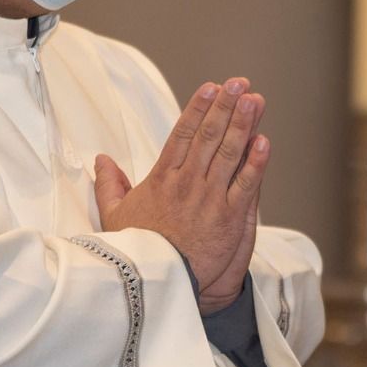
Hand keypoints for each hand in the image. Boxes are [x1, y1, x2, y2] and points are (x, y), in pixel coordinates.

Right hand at [93, 77, 271, 312]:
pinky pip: (246, 185)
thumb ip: (109, 185)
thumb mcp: (114, 216)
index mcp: (162, 178)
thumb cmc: (136, 252)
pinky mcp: (228, 218)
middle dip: (225, 106)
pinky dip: (257, 163)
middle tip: (238, 83)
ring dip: (243, 124)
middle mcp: (187, 182)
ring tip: (254, 100)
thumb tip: (101, 160)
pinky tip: (264, 141)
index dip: (198, 108)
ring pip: (229, 153)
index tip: (211, 87)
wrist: (157, 284)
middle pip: (210, 136)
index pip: (182, 134)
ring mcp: (209, 198)